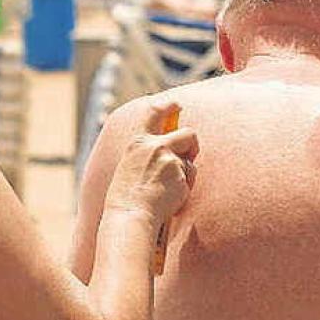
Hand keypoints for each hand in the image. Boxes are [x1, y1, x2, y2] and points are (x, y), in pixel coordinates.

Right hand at [104, 101, 197, 224]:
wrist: (131, 215)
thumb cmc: (126, 197)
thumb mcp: (130, 165)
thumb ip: (147, 152)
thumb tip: (168, 146)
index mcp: (138, 141)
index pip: (154, 112)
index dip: (168, 105)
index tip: (176, 105)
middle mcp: (155, 146)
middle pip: (189, 133)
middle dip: (193, 145)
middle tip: (190, 155)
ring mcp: (170, 160)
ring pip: (190, 162)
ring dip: (186, 174)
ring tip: (167, 189)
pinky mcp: (181, 176)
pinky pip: (191, 179)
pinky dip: (185, 188)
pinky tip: (170, 198)